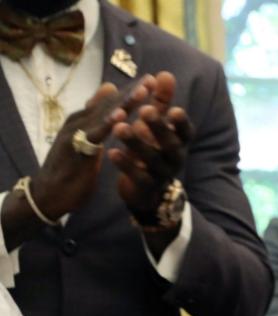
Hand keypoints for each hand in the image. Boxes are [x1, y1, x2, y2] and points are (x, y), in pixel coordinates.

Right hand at [20, 82, 145, 222]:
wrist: (48, 194)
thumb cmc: (71, 168)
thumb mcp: (87, 144)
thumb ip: (98, 127)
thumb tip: (112, 109)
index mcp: (82, 120)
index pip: (108, 102)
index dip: (129, 91)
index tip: (151, 82)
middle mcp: (78, 122)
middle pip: (108, 103)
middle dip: (131, 92)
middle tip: (151, 80)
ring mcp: (74, 133)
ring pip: (102, 114)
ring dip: (124, 102)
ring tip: (143, 92)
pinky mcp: (75, 148)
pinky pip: (94, 134)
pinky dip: (107, 124)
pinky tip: (121, 116)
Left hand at [108, 72, 193, 220]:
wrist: (145, 187)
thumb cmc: (151, 147)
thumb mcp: (157, 124)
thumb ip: (161, 101)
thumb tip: (165, 74)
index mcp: (179, 141)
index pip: (186, 131)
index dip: (181, 122)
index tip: (174, 110)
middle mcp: (175, 158)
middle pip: (171, 144)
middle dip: (159, 127)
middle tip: (145, 110)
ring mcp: (162, 173)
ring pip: (152, 159)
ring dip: (136, 142)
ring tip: (120, 127)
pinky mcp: (146, 186)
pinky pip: (137, 176)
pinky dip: (125, 164)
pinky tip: (111, 152)